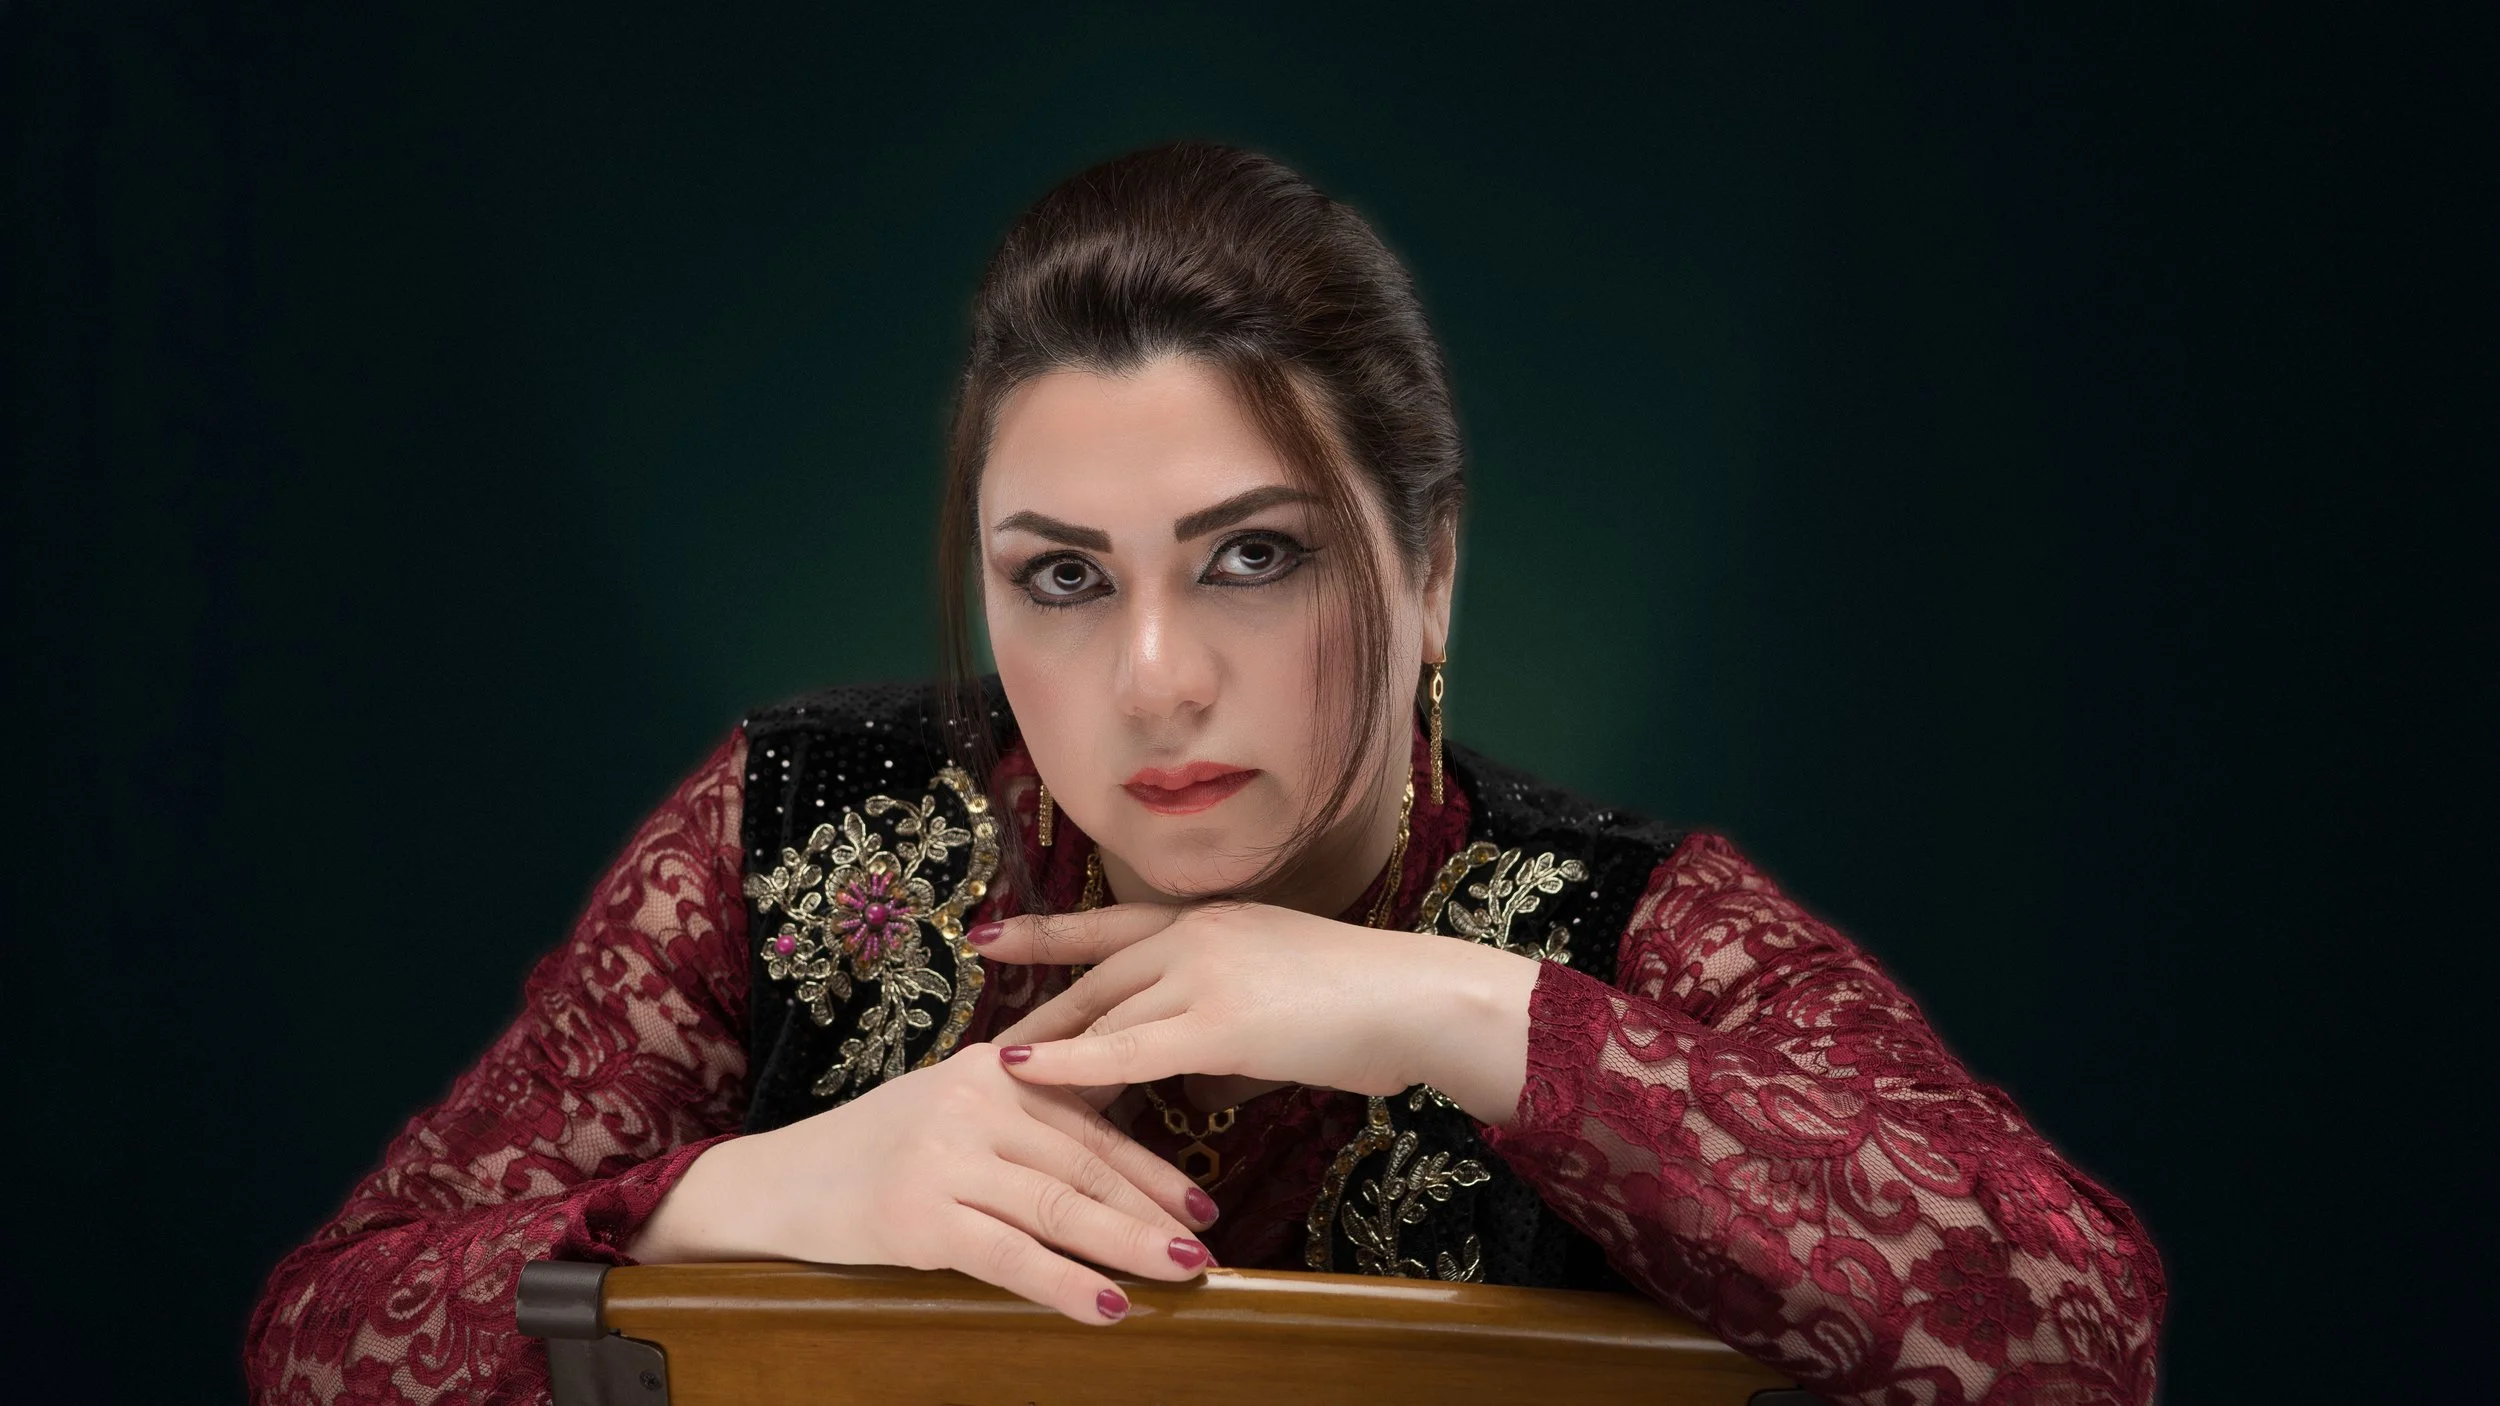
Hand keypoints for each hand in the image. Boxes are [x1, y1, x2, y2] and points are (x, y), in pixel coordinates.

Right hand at [626, 1043, 1218, 1323]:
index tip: (1200, 1204)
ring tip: (1184, 1272)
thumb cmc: (869, 1155)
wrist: (772, 1186)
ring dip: (1130, 1244)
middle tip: (1206, 1249)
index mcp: (991, 1069)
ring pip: (1061, 1206)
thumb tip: (1105, 1161)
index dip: (1152, 1168)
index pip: (1091, 1122)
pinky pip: (1011, 1255)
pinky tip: (1108, 1307)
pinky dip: (1065, 1284)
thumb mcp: (948, 1112)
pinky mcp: (920, 1215)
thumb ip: (1018, 1123)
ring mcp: (946, 1157)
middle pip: (1086, 1164)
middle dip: (1153, 1210)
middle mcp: (975, 1101)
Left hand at [973, 902, 1539, 1124]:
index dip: (1049, 934)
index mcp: (1214, 922)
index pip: (1112, 926)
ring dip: (1052, 1051)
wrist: (1419, 1000)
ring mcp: (1205, 972)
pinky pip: (1125, 1049)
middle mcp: (1199, 934)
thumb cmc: (1368, 1011)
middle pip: (1096, 973)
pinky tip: (1022, 1073)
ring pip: (1105, 1013)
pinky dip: (1069, 1063)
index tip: (993, 935)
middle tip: (983, 1043)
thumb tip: (1183, 1081)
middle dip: (1039, 1011)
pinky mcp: (1218, 1022)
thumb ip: (1221, 1028)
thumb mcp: (1280, 1001)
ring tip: (999, 1081)